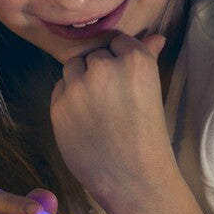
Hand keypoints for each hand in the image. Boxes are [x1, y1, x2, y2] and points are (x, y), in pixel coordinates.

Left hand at [49, 32, 177, 213]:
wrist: (133, 177)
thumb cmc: (148, 136)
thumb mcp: (153, 92)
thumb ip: (147, 58)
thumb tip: (155, 36)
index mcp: (134, 60)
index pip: (117, 42)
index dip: (119, 60)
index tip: (123, 80)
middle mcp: (103, 67)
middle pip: (92, 55)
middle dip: (98, 70)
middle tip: (110, 99)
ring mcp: (77, 85)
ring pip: (72, 68)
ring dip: (80, 80)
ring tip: (96, 108)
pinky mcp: (58, 104)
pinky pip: (59, 89)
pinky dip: (68, 98)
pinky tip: (83, 119)